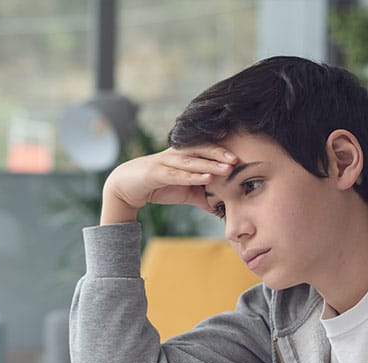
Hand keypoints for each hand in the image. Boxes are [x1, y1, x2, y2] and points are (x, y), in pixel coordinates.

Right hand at [99, 145, 236, 224]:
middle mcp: (175, 154)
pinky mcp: (156, 173)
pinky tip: (206, 177)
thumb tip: (222, 208)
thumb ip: (202, 196)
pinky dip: (193, 176)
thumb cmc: (157, 186)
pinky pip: (178, 174)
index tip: (241, 151)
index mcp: (183, 155)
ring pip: (192, 161)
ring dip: (211, 164)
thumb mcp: (184, 191)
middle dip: (220, 154)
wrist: (126, 187)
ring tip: (228, 168)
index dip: (222, 148)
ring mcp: (165, 162)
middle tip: (238, 160)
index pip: (206, 148)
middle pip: (201, 150)